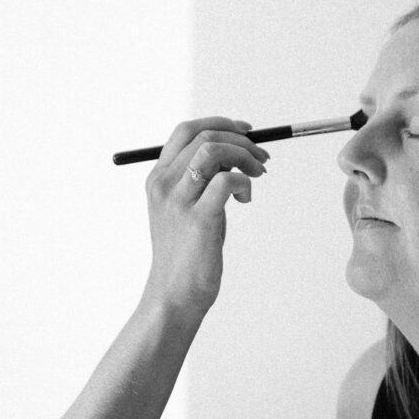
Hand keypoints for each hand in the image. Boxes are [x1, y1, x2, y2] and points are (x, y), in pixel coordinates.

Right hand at [141, 117, 267, 316]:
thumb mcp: (186, 207)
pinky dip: (244, 183)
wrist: (175, 294)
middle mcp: (164, 185)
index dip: (220, 124)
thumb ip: (202, 178)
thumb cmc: (186, 252)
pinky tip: (245, 200)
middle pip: (205, 137)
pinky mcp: (199, 220)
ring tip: (256, 175)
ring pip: (214, 151)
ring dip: (244, 156)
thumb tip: (235, 152)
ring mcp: (179, 201)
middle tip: (260, 159)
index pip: (186, 130)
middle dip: (241, 141)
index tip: (246, 132)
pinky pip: (227, 181)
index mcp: (157, 178)